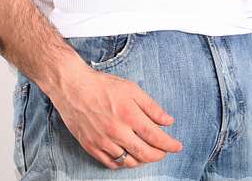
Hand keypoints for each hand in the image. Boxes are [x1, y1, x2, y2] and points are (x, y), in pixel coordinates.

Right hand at [51, 65, 182, 170]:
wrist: (74, 89)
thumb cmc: (104, 86)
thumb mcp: (133, 90)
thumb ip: (152, 107)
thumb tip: (168, 121)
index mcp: (130, 116)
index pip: (155, 137)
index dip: (169, 145)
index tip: (177, 147)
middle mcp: (117, 132)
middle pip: (144, 153)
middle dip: (158, 155)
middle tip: (165, 152)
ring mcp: (103, 142)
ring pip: (128, 161)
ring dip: (142, 161)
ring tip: (149, 154)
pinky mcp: (91, 147)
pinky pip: (110, 163)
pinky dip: (123, 164)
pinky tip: (129, 158)